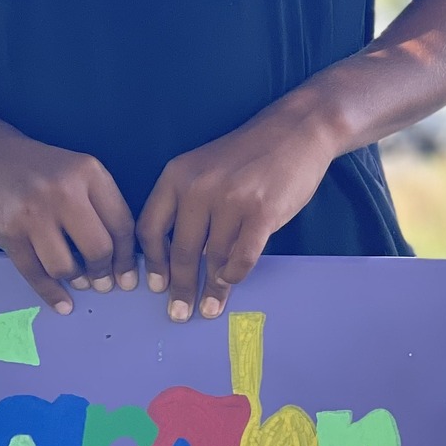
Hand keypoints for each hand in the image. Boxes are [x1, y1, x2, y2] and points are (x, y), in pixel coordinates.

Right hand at [0, 117, 136, 312]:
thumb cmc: (35, 165)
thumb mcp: (74, 169)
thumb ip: (97, 202)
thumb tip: (120, 255)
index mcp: (88, 171)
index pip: (121, 223)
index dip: (128, 257)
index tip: (129, 276)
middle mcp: (63, 190)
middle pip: (98, 249)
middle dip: (104, 274)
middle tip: (104, 284)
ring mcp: (33, 212)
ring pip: (66, 266)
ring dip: (76, 280)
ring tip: (79, 281)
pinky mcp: (7, 232)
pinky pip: (35, 273)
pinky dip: (51, 293)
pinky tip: (62, 302)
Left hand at [137, 106, 338, 321]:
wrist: (295, 131)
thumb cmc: (247, 155)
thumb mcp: (203, 169)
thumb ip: (186, 206)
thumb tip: (176, 260)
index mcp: (177, 176)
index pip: (150, 228)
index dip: (152, 263)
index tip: (154, 287)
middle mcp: (198, 188)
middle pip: (180, 250)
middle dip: (179, 288)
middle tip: (178, 314)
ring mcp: (231, 200)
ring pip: (213, 257)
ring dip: (211, 288)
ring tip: (210, 307)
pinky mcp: (262, 213)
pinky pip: (242, 257)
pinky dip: (235, 275)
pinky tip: (232, 282)